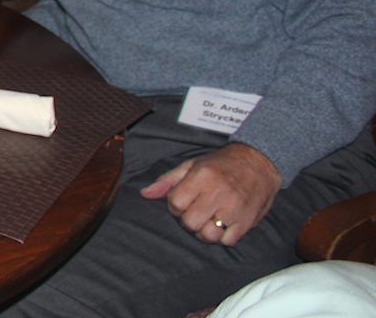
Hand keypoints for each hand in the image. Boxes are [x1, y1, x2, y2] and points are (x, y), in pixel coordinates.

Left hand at [139, 141, 281, 244]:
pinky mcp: (248, 221)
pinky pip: (228, 241)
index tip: (183, 201)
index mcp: (202, 176)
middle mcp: (218, 193)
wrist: (259, 162)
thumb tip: (146, 193)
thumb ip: (168, 180)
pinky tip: (223, 224)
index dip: (174, 206)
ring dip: (205, 231)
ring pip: (208, 235)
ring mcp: (234, 209)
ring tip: (208, 220)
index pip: (175, 202)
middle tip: (196, 211)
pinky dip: (223, 237)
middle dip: (188, 219)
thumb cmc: (222, 164)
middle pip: (190, 222)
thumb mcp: (192, 164)